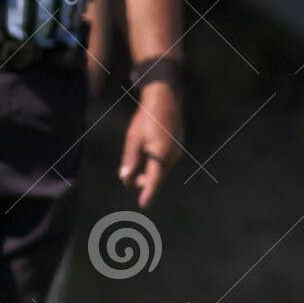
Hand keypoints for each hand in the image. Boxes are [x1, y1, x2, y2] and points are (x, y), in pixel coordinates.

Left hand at [118, 81, 181, 208]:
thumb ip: (130, 160)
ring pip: (162, 167)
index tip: (143, 205)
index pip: (154, 180)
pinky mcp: (178, 144)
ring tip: (137, 167)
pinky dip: (156, 162)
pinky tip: (147, 154)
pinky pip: (166, 158)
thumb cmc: (146, 117)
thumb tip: (125, 179)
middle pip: (159, 175)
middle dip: (146, 180)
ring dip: (150, 170)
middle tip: (130, 181)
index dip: (148, 193)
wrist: (164, 98)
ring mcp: (178, 149)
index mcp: (162, 155)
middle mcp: (173, 155)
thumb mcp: (133, 139)